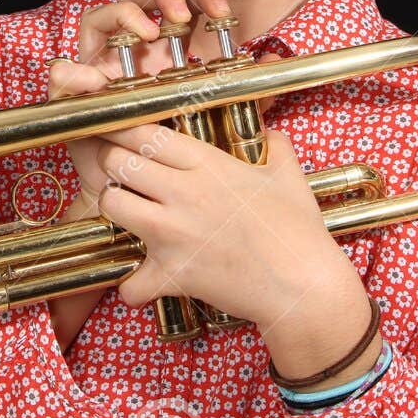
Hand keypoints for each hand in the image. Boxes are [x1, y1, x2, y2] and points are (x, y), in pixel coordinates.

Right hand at [47, 0, 231, 205]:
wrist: (142, 193)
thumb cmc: (177, 149)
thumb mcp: (219, 116)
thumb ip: (248, 90)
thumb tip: (274, 59)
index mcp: (165, 48)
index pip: (178, 2)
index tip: (221, 10)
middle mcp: (129, 51)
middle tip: (180, 14)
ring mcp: (99, 68)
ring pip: (96, 19)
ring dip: (121, 15)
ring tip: (146, 31)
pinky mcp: (74, 97)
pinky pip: (63, 73)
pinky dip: (74, 70)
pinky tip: (95, 77)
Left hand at [90, 121, 352, 329]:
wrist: (305, 286)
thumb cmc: (299, 230)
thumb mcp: (288, 174)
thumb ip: (274, 145)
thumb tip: (268, 134)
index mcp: (208, 163)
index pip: (144, 132)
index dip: (123, 131)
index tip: (119, 136)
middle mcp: (184, 192)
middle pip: (116, 163)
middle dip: (111, 165)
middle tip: (122, 176)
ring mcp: (174, 233)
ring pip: (111, 205)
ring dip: (114, 210)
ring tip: (130, 216)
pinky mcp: (173, 273)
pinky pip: (130, 281)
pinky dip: (134, 286)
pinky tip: (146, 282)